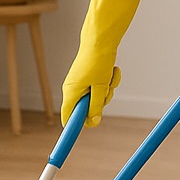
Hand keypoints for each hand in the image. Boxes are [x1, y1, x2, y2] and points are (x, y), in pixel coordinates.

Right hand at [61, 0, 142, 125]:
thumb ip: (96, 106)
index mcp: (71, 92)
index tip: (74, 140)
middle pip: (86, 109)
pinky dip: (109, 81)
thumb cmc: (97, 61)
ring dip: (107, 90)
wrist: (101, 39)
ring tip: (109, 76)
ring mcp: (82, 83)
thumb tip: (93, 122)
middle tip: (105, 92)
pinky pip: (102, 87)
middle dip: (100, 103)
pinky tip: (112, 70)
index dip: (73, 128)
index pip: (67, 118)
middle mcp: (74, 89)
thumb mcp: (99, 87)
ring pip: (97, 98)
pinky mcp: (91, 77)